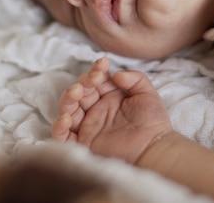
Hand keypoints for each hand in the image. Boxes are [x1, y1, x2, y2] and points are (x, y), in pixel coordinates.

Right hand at [51, 57, 173, 163]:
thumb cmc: (153, 122)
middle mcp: (96, 110)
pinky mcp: (83, 144)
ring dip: (68, 99)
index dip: (95, 71)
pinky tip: (67, 119)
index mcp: (109, 97)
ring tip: (76, 94)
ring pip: (68, 109)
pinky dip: (59, 127)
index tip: (103, 65)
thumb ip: (134, 78)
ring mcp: (88, 127)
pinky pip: (63, 136)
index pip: (94, 80)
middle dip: (81, 83)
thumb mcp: (147, 93)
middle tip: (92, 81)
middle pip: (78, 92)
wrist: (154, 149)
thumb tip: (115, 73)